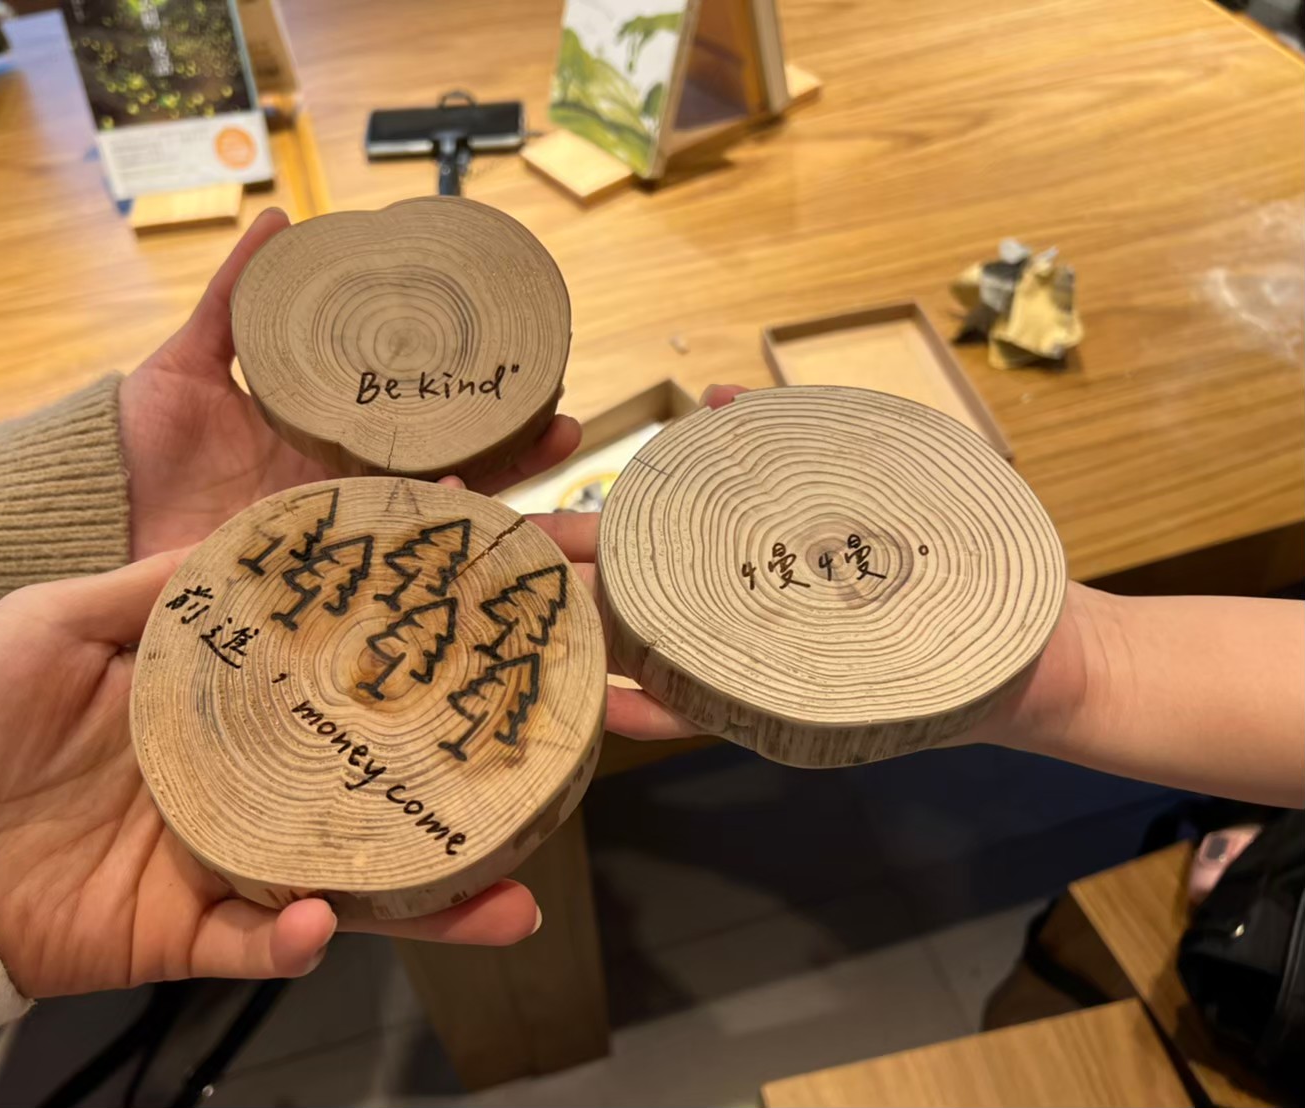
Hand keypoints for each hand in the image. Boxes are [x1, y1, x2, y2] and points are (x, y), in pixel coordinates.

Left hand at [0, 553, 539, 999]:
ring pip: (357, 882)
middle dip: (476, 785)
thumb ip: (166, 587)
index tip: (498, 600)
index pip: (349, 671)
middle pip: (382, 784)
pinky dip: (295, 943)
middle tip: (561, 768)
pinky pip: (259, 947)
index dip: (423, 642)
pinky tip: (326, 921)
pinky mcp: (186, 932)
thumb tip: (261, 536)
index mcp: (229, 704)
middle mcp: (250, 781)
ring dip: (437, 899)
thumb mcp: (64, 617)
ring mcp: (227, 858)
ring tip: (512, 902)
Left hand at [119, 208, 582, 559]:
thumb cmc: (134, 441)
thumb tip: (278, 218)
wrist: (88, 517)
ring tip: (553, 472)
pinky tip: (469, 522)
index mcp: (323, 438)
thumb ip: (234, 298)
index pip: (416, 420)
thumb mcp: (187, 360)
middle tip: (569, 423)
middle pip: (443, 472)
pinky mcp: (308, 579)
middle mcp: (339, 490)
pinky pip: (378, 564)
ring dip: (494, 501)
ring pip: (429, 521)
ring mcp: (330, 535)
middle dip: (512, 454)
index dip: (473, 405)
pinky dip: (426, 545)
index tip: (529, 379)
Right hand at [545, 382, 1092, 753]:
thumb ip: (800, 434)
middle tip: (496, 569)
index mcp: (747, 561)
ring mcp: (758, 665)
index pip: (648, 541)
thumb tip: (723, 394)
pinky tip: (605, 702)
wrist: (1032, 648)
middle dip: (562, 583)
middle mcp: (739, 616)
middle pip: (633, 597)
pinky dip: (655, 712)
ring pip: (654, 655)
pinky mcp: (790, 710)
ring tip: (529, 631)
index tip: (518, 509)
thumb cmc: (957, 554)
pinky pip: (710, 714)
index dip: (581, 529)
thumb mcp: (879, 471)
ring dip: (590, 647)